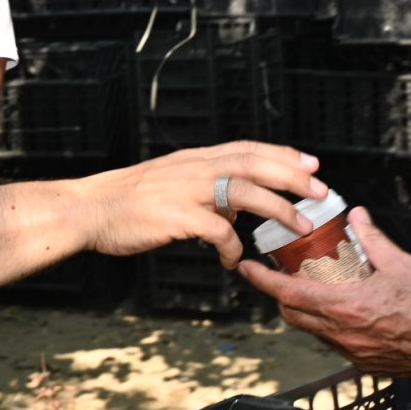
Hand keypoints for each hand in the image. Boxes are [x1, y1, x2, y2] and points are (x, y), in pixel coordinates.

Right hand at [88, 141, 325, 267]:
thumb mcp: (170, 184)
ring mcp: (186, 191)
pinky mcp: (176, 216)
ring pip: (244, 192)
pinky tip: (233, 260)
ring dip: (278, 209)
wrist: (89, 209)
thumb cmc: (126, 201)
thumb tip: (235, 211)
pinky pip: (217, 232)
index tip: (311, 163)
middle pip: (254, 164)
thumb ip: (205, 192)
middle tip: (321, 190)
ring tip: (301, 227)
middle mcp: (194, 169)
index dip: (282, 155)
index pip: (247, 149)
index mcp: (194, 159)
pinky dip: (232, 247)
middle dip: (292, 176)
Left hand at [236, 209, 410, 374]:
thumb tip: (356, 216)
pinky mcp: (370, 365)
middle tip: (281, 275)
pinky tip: (348, 312)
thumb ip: (372, 239)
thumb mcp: (402, 264)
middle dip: (281, 296)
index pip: (288, 294)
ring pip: (315, 332)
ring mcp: (356, 354)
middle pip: (294, 316)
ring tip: (316, 289)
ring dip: (308, 312)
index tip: (245, 268)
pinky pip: (338, 345)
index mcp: (347, 308)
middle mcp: (345, 336)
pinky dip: (332, 327)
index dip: (262, 280)